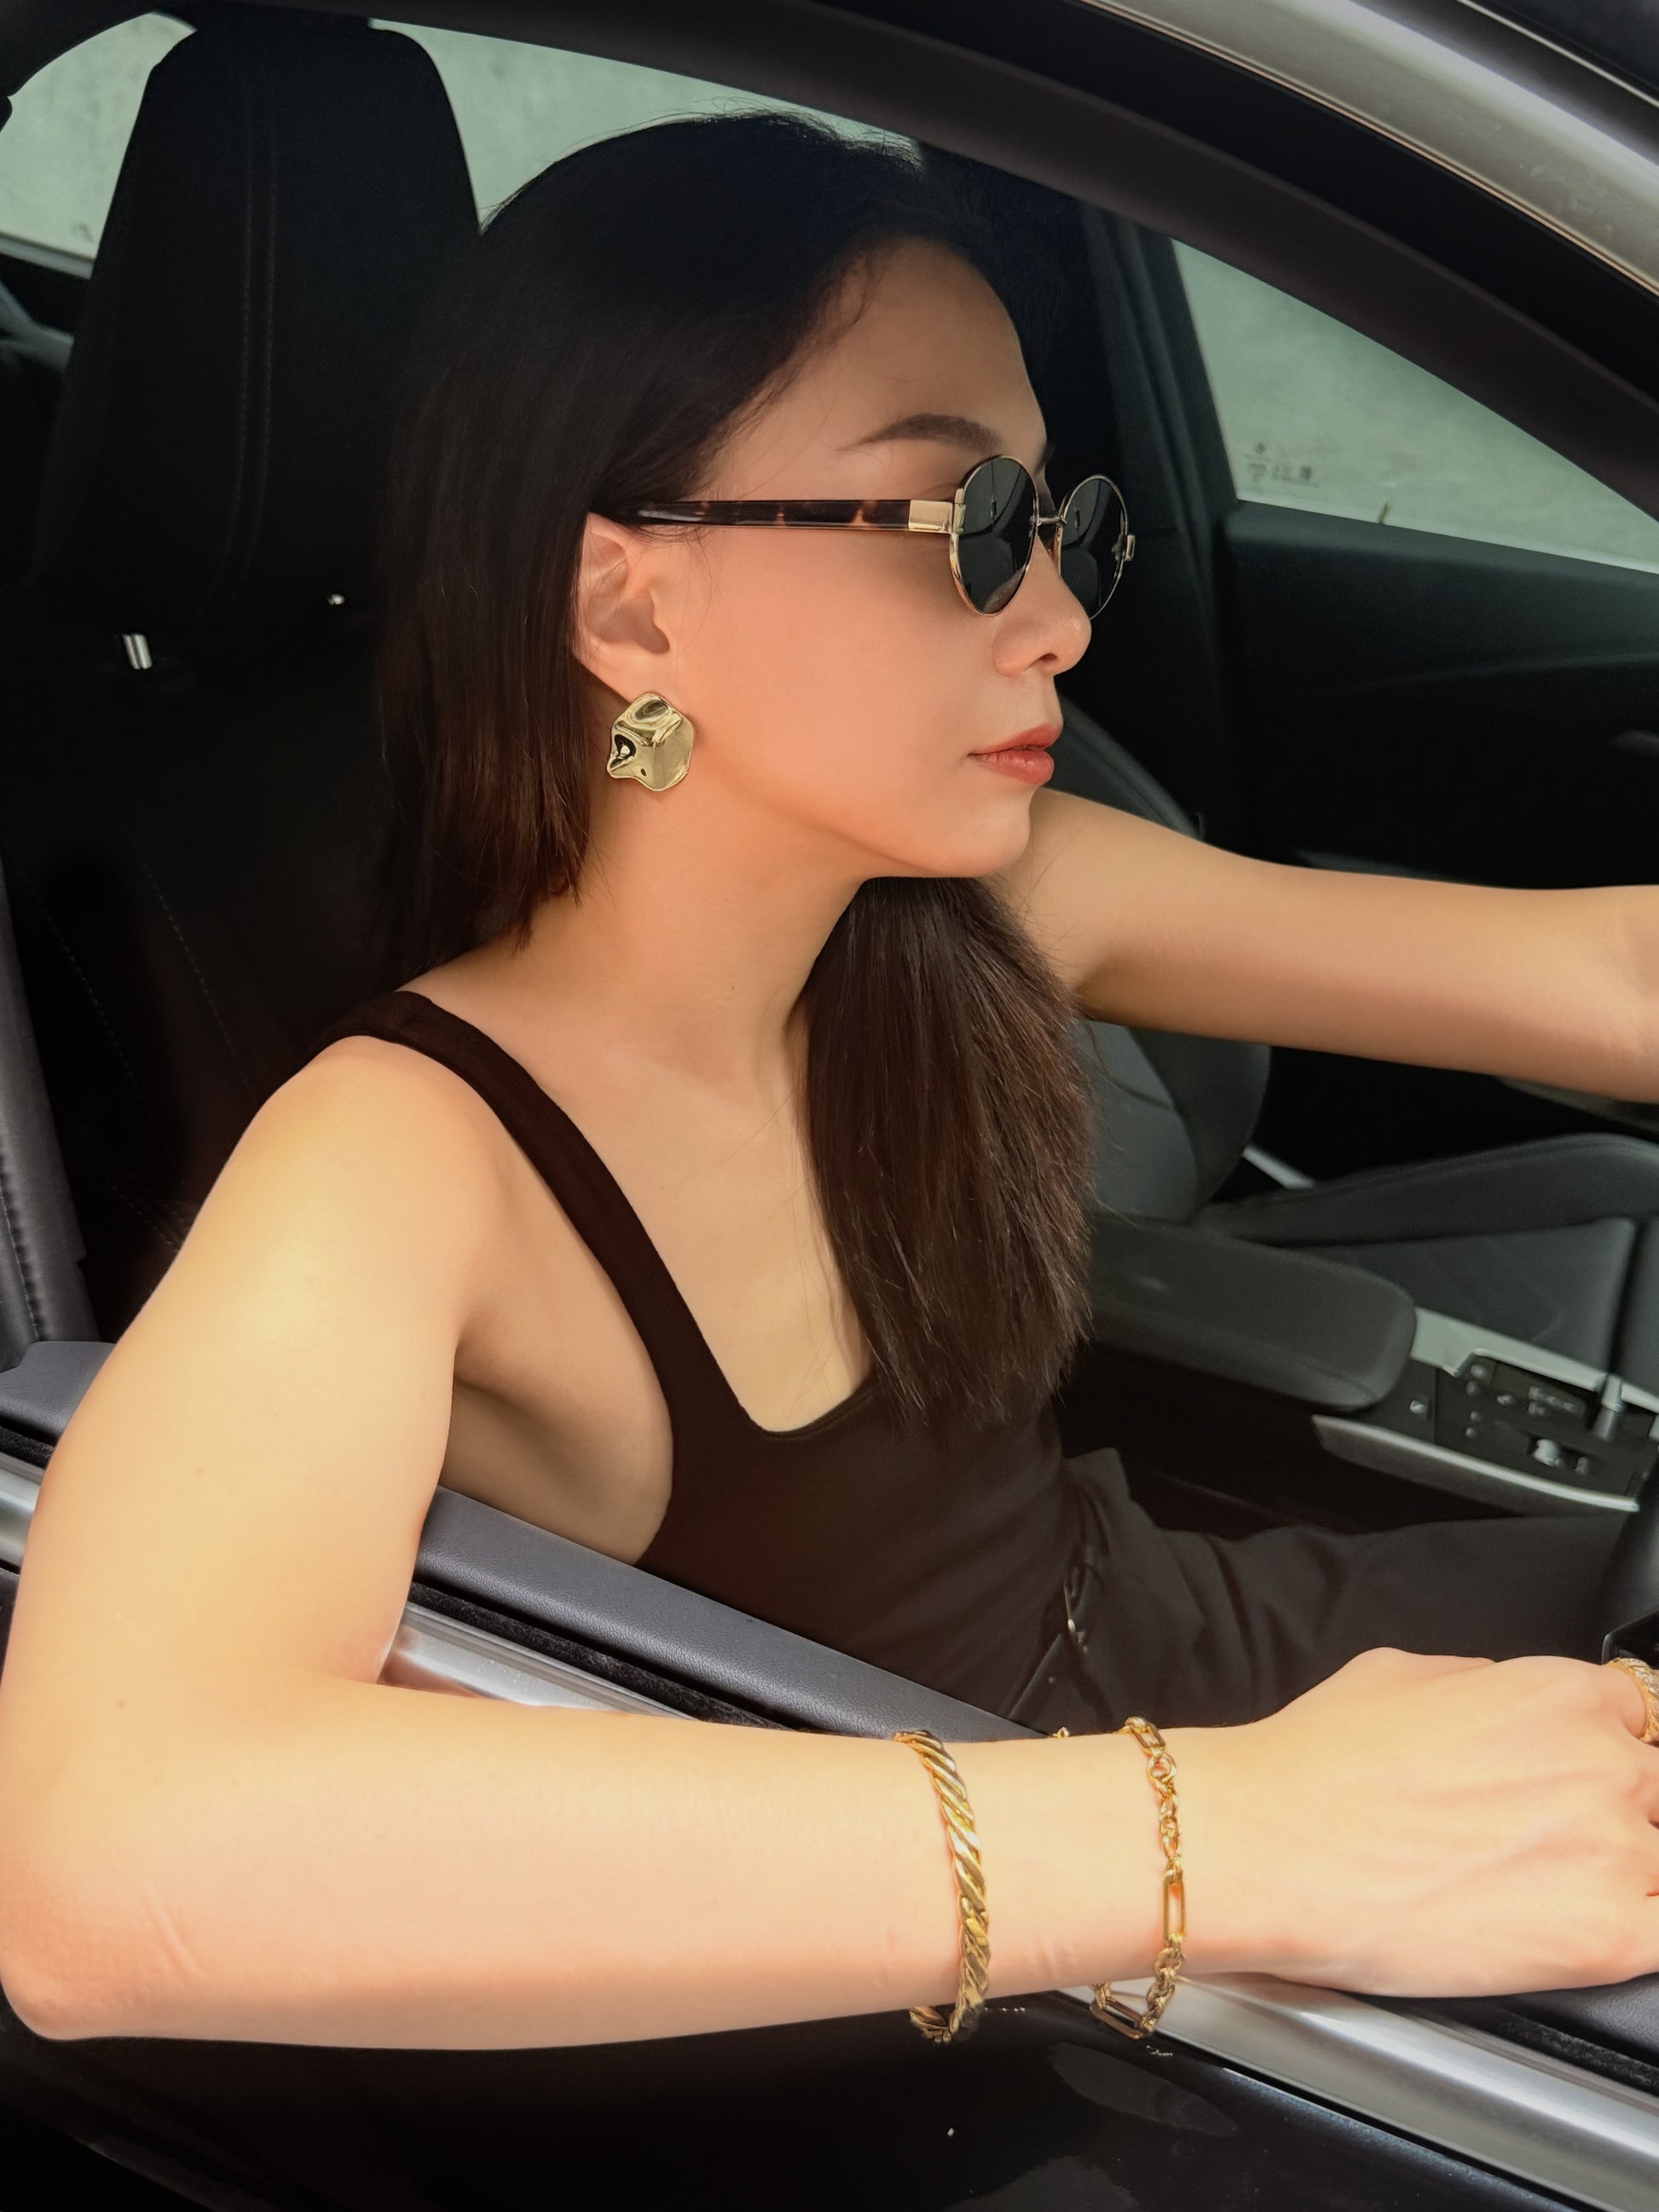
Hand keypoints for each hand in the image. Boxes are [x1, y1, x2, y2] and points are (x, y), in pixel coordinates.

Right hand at [1171, 1647, 1658, 1995]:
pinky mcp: (1604, 1939)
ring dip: (1615, 1879)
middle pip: (1656, 1793)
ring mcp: (1611, 1852)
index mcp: (1560, 1693)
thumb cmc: (1315, 1766)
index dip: (1604, 1751)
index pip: (1640, 1718)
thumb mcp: (1400, 1673)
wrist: (1269, 1848)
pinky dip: (1630, 1935)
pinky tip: (1567, 1933)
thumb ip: (1484, 1684)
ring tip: (1535, 1895)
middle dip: (1606, 1816)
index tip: (1576, 1783)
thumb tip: (1506, 1702)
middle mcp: (1602, 1763)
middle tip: (1538, 1844)